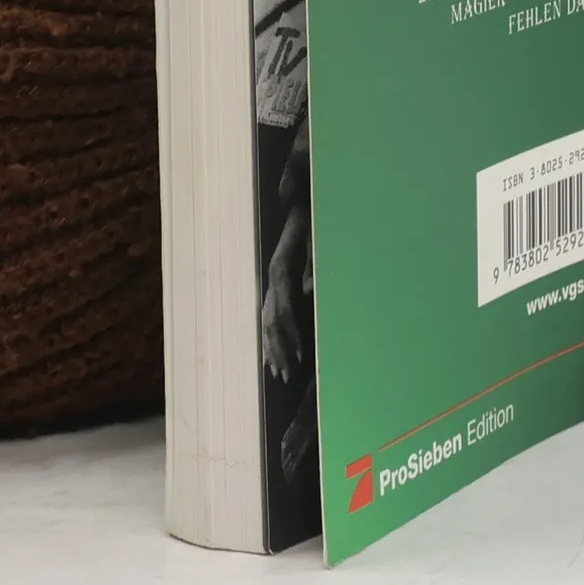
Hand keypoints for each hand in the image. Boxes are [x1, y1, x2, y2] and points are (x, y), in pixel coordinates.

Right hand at [261, 203, 310, 379]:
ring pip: (266, 324)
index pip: (283, 309)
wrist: (301, 209)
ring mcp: (272, 285)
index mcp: (281, 270)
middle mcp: (273, 280)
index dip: (291, 334)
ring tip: (280, 375)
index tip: (301, 354)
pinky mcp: (276, 289)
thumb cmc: (311, 224)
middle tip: (287, 375)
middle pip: (270, 322)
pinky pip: (268, 319)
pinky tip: (271, 361)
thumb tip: (309, 289)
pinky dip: (270, 341)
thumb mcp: (317, 237)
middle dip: (279, 350)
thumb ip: (313, 261)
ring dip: (273, 350)